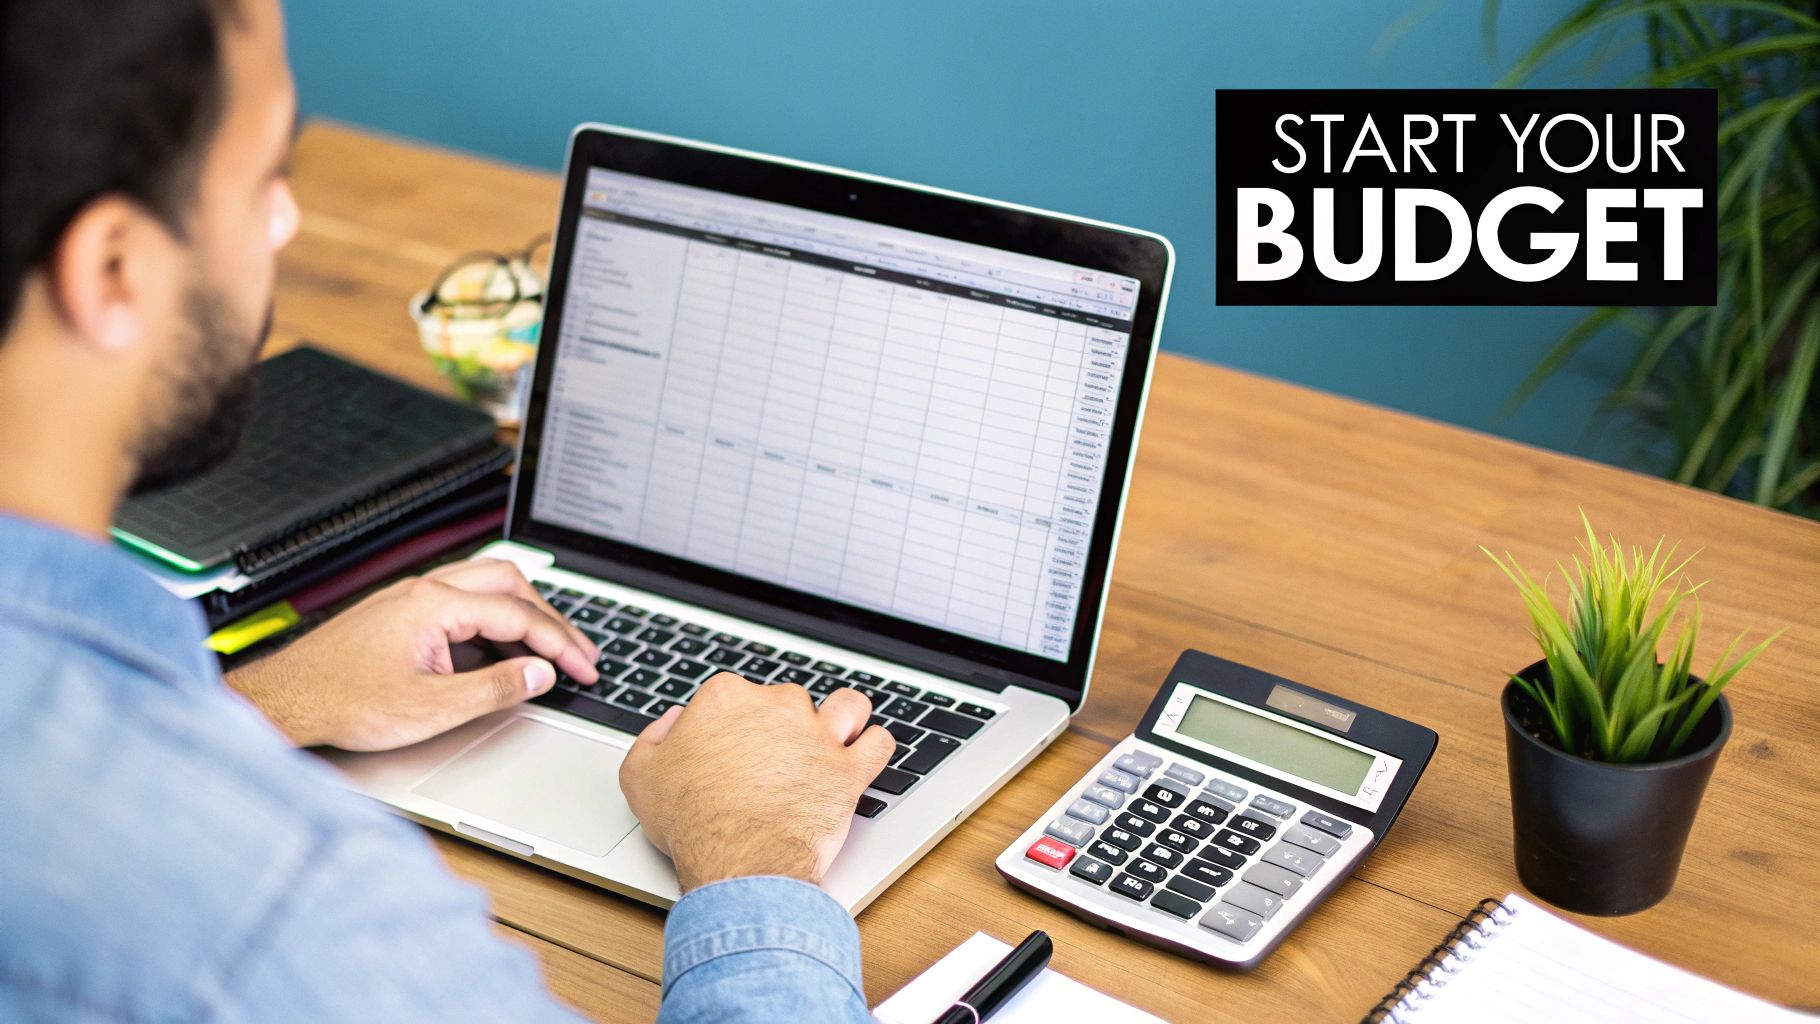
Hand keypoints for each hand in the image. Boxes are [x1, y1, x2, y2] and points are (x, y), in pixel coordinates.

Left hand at [227, 558, 597, 749]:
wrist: (284, 701)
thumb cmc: (341, 702)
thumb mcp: (431, 709)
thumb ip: (494, 689)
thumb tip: (540, 674)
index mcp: (435, 605)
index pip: (519, 615)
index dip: (560, 644)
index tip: (585, 669)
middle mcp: (424, 591)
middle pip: (510, 584)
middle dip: (552, 619)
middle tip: (579, 654)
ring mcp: (410, 598)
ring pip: (486, 585)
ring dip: (525, 612)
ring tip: (550, 645)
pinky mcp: (400, 613)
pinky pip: (463, 598)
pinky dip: (496, 617)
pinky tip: (500, 646)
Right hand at [620, 673, 893, 890]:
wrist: (737, 859)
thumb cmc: (691, 820)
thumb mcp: (640, 775)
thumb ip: (654, 737)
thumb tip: (674, 721)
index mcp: (727, 698)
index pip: (737, 696)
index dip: (734, 724)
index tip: (732, 749)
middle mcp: (777, 705)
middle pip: (787, 702)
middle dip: (784, 726)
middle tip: (774, 761)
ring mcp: (818, 733)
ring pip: (845, 707)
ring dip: (843, 720)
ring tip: (835, 738)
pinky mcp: (849, 767)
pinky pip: (878, 743)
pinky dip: (875, 747)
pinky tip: (865, 754)